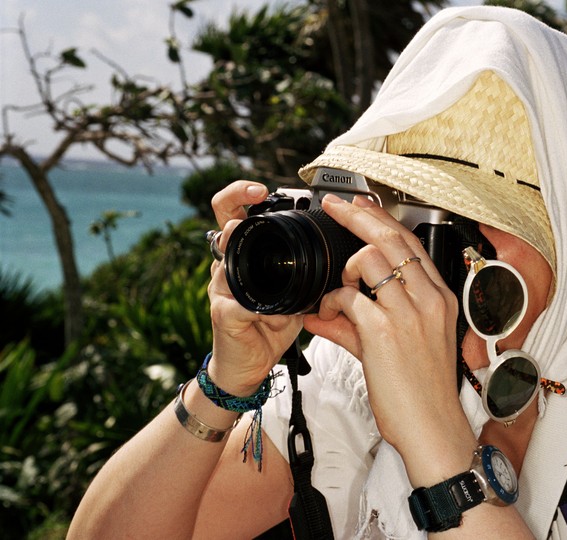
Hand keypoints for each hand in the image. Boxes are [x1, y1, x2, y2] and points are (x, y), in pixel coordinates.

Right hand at [207, 181, 304, 395]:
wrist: (249, 367)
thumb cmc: (270, 328)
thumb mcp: (296, 294)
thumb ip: (308, 273)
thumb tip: (341, 253)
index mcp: (249, 258)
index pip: (239, 215)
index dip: (245, 195)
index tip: (264, 188)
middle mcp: (231, 267)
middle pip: (223, 222)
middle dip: (234, 200)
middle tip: (255, 194)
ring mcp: (222, 289)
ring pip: (227, 259)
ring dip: (242, 248)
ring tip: (249, 239)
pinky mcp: (222, 314)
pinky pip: (235, 304)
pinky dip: (254, 306)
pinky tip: (268, 311)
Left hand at [303, 195, 472, 464]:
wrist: (433, 428)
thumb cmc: (423, 392)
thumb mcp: (400, 348)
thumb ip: (359, 324)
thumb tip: (324, 312)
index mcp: (440, 299)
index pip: (412, 245)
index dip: (383, 220)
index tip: (361, 206)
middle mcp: (429, 299)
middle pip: (391, 239)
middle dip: (359, 216)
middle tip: (335, 206)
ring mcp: (409, 313)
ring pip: (368, 259)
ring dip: (343, 270)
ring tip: (335, 293)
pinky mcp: (385, 331)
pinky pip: (348, 298)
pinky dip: (330, 303)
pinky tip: (324, 317)